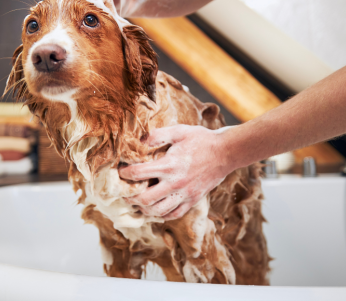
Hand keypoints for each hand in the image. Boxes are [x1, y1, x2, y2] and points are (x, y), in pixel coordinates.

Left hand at [119, 125, 235, 219]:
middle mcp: (175, 183)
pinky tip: (156, 209)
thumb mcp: (179, 131)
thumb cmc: (201, 140)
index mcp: (169, 165)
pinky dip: (162, 215)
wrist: (226, 152)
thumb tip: (139, 140)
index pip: (139, 173)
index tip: (120, 172)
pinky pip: (174, 214)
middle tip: (124, 193)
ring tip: (137, 203)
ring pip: (159, 211)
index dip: (125, 174)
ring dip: (144, 209)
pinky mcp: (193, 200)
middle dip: (130, 197)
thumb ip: (158, 135)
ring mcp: (185, 194)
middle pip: (146, 199)